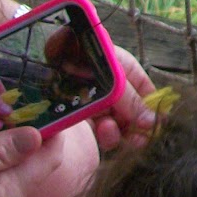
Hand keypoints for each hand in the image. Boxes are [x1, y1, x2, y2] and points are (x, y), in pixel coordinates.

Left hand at [43, 29, 155, 150]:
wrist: (42, 55)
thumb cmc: (79, 58)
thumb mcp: (112, 79)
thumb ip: (131, 101)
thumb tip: (153, 122)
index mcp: (125, 68)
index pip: (146, 92)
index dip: (152, 109)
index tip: (155, 127)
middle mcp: (113, 84)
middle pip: (133, 110)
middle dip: (136, 125)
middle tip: (137, 141)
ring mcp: (97, 97)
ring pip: (117, 121)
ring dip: (119, 130)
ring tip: (111, 132)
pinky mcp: (82, 109)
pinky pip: (100, 126)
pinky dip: (105, 132)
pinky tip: (104, 132)